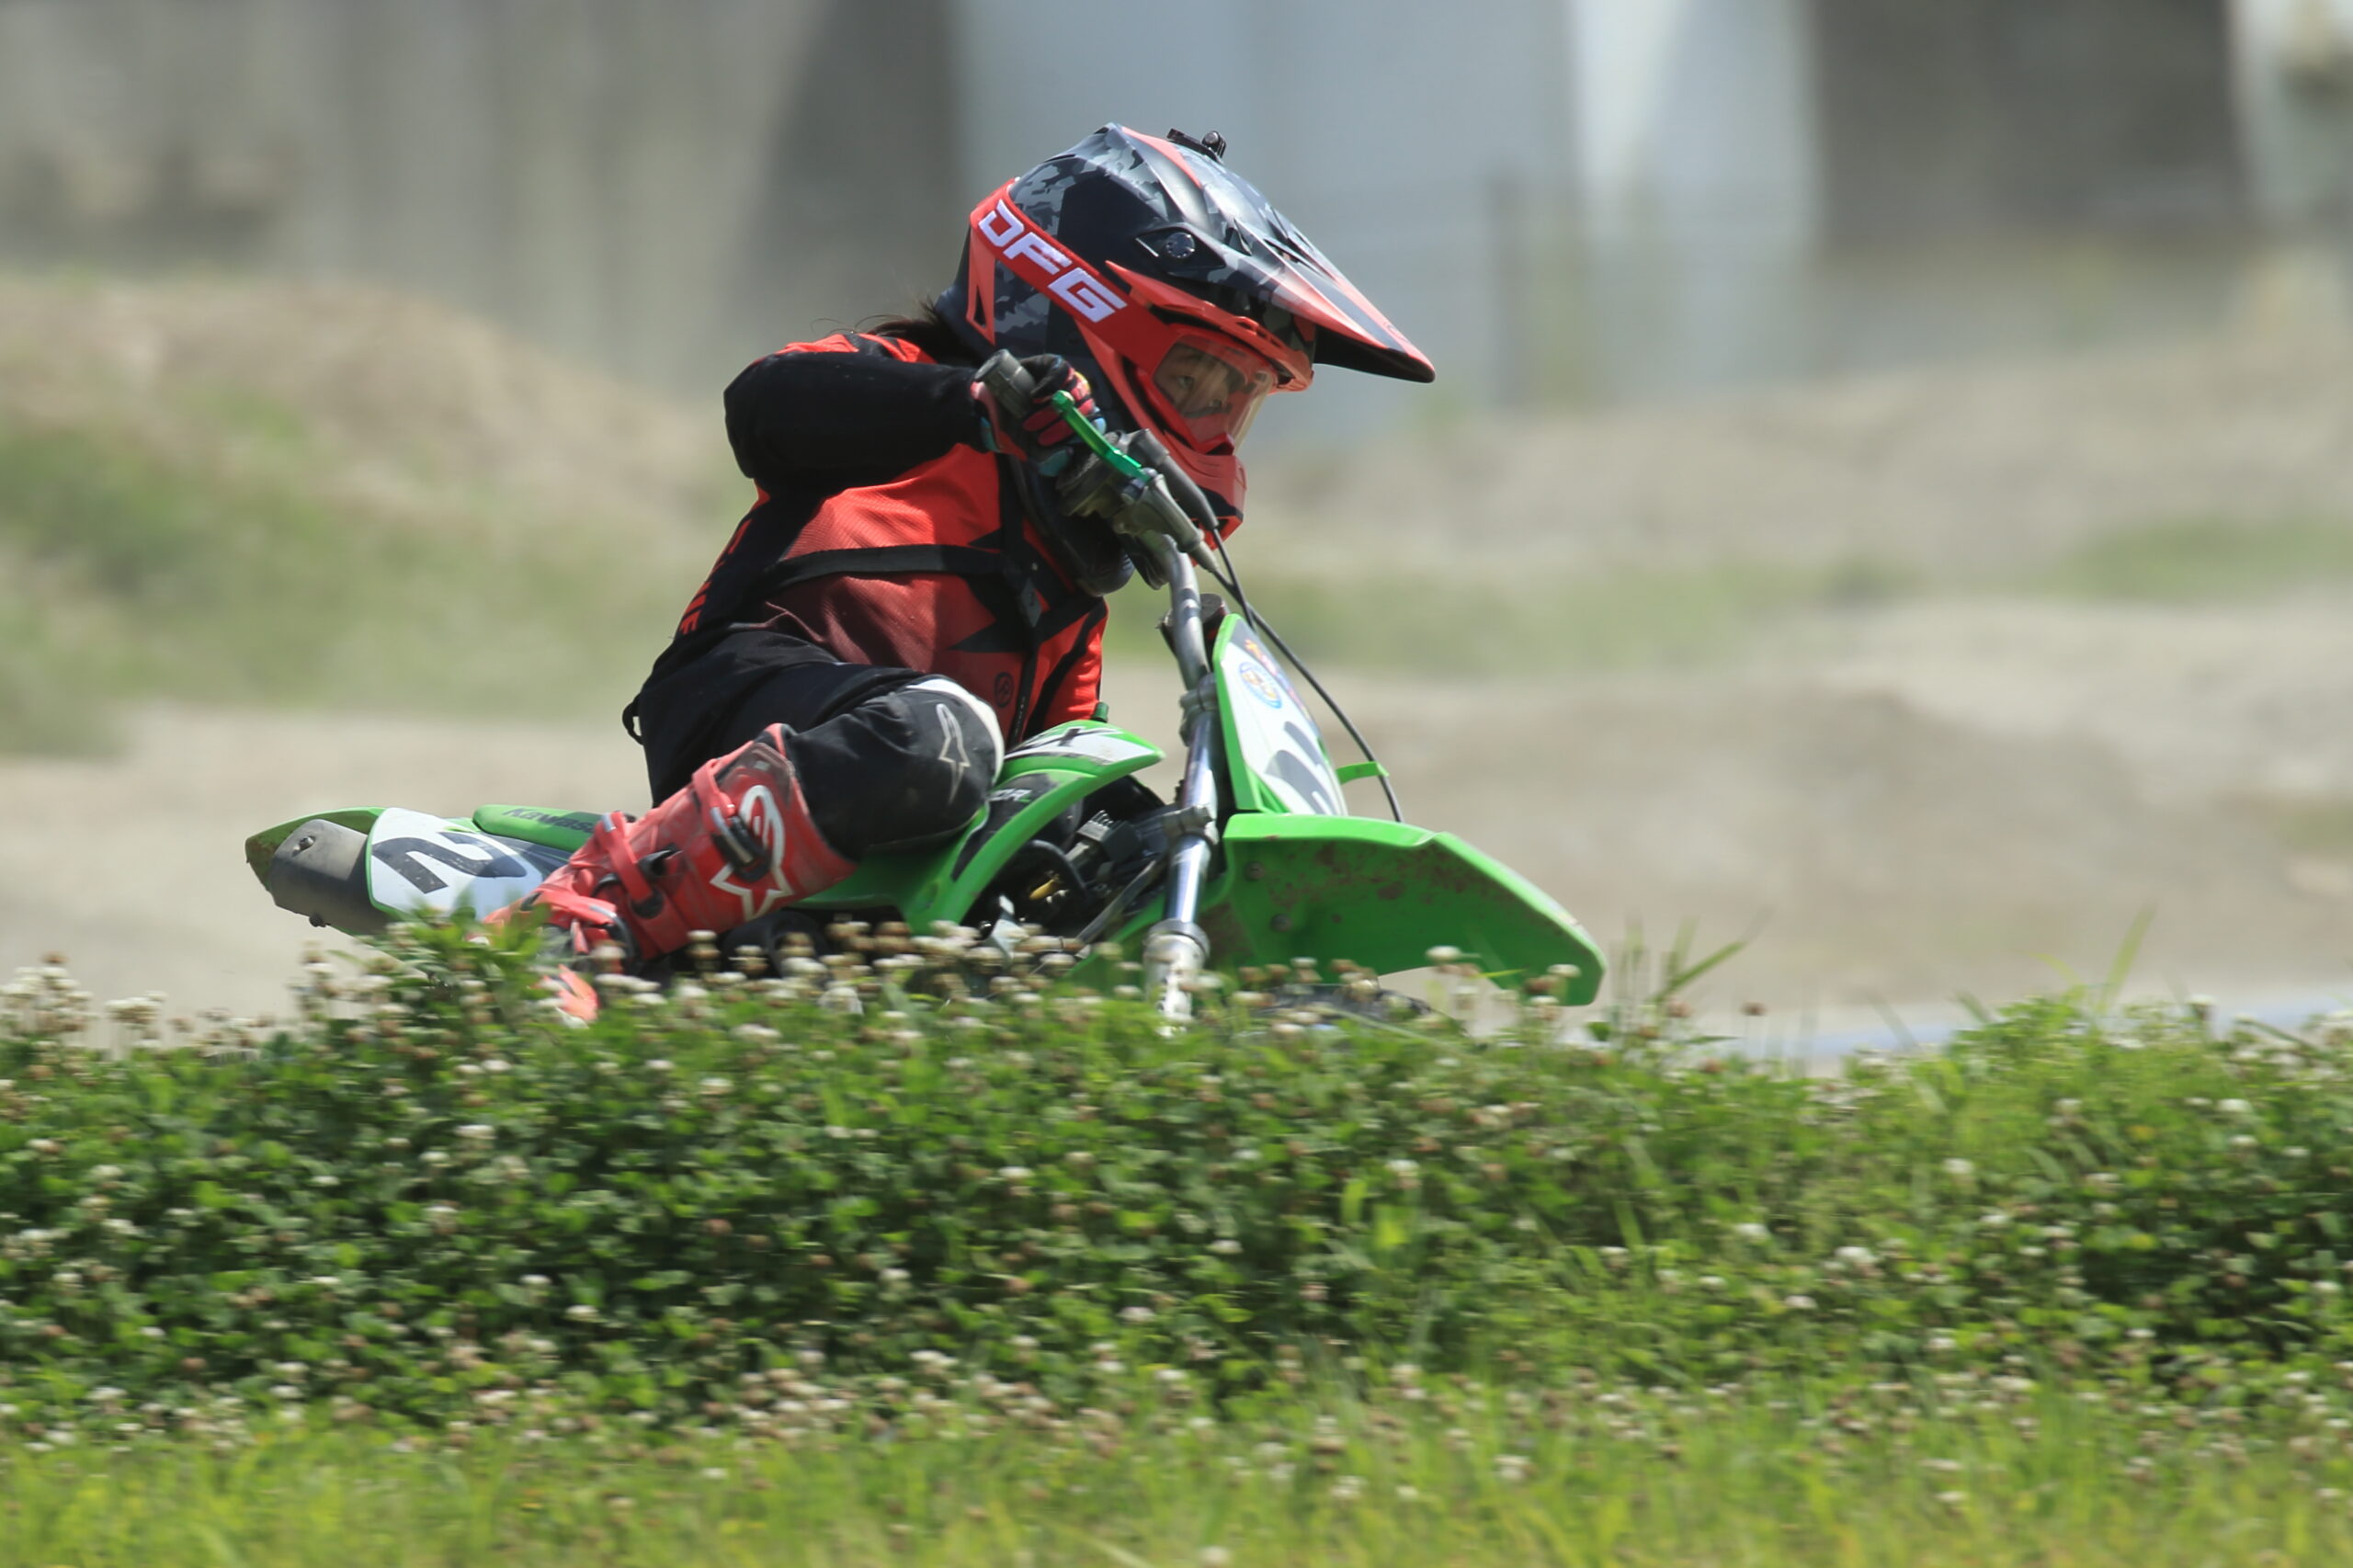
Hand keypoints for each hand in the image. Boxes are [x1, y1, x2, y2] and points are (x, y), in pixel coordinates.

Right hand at [973, 350, 1097, 465]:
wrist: (993, 411)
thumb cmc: (1018, 431)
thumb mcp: (1033, 450)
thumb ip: (1050, 459)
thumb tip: (1069, 453)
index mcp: (1079, 417)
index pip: (1094, 422)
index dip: (1083, 432)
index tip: (1068, 445)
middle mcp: (1078, 396)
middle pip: (1084, 407)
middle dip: (1061, 426)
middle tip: (1039, 437)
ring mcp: (1068, 379)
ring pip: (1072, 390)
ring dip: (1050, 409)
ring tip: (1029, 422)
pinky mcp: (1054, 363)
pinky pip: (1061, 371)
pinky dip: (1049, 386)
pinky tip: (1035, 397)